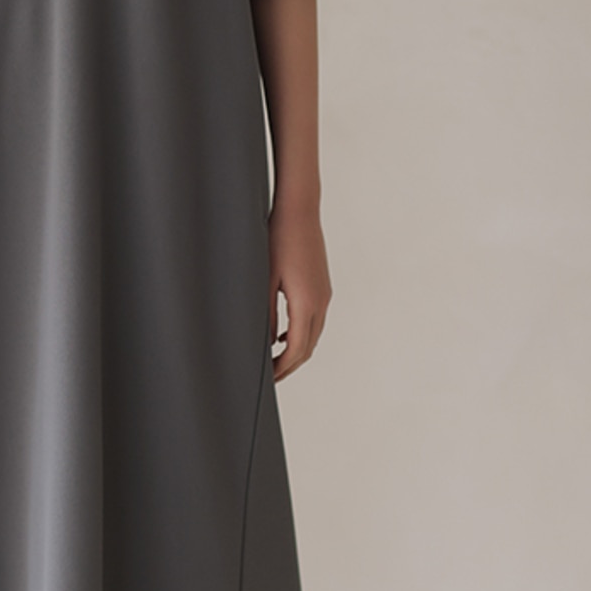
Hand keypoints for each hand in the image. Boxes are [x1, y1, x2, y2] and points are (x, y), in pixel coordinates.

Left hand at [266, 197, 331, 379]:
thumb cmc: (278, 240)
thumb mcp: (265, 279)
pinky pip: (316, 320)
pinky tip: (284, 336)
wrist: (299, 211)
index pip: (297, 349)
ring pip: (314, 334)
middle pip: (309, 347)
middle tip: (271, 377)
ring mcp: (325, 294)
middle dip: (291, 365)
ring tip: (276, 361)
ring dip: (297, 351)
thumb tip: (267, 342)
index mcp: (306, 303)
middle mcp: (321, 302)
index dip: (283, 368)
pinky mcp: (323, 286)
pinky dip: (302, 334)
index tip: (269, 379)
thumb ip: (267, 314)